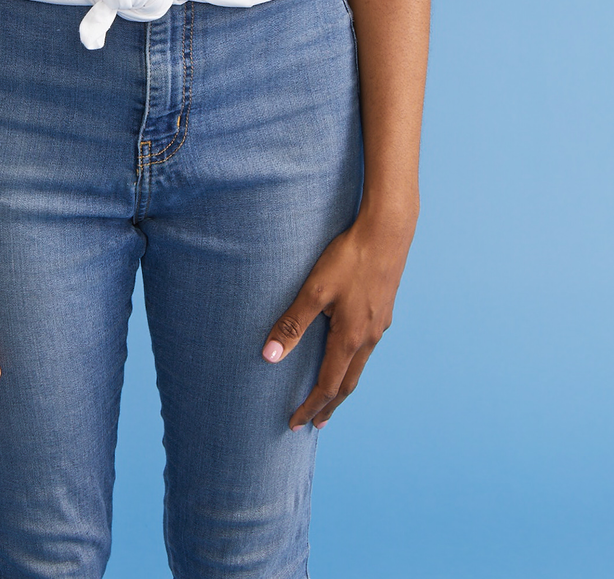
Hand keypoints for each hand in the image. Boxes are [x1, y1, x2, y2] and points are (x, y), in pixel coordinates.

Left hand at [261, 213, 413, 428]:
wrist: (388, 232)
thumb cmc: (349, 258)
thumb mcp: (315, 289)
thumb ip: (292, 323)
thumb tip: (268, 357)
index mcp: (351, 338)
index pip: (328, 385)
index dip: (310, 407)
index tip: (295, 424)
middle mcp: (369, 338)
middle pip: (347, 384)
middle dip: (329, 406)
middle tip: (314, 424)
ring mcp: (380, 325)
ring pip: (360, 366)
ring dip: (343, 386)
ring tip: (330, 397)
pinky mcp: (384, 311)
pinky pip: (367, 349)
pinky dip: (353, 364)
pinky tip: (347, 354)